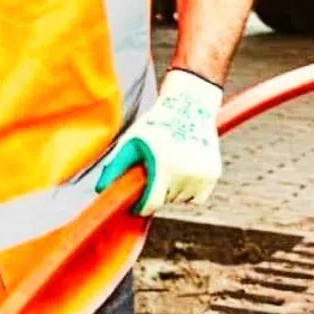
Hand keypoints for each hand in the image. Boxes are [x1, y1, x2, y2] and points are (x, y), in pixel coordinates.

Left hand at [95, 68, 222, 215]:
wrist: (190, 106)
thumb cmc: (156, 123)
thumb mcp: (133, 140)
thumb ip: (115, 165)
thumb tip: (100, 189)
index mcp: (164, 165)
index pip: (152, 203)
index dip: (142, 206)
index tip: (137, 204)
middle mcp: (186, 172)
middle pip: (166, 200)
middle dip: (158, 191)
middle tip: (156, 170)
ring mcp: (202, 174)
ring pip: (182, 200)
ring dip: (174, 191)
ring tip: (171, 167)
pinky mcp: (214, 174)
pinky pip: (198, 197)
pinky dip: (190, 191)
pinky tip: (184, 172)